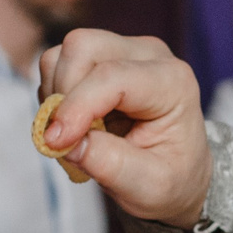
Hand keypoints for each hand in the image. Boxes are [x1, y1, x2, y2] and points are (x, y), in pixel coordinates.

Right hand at [36, 31, 212, 227]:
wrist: (177, 173)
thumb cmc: (171, 178)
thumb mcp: (149, 186)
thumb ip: (109, 164)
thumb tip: (64, 143)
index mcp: (173, 83)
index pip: (111, 76)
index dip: (76, 107)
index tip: (56, 143)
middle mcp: (149, 56)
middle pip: (83, 47)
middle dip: (62, 94)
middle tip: (65, 138)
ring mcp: (124, 51)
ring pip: (65, 53)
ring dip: (55, 95)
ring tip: (76, 133)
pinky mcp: (102, 57)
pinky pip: (58, 64)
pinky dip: (54, 95)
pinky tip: (75, 123)